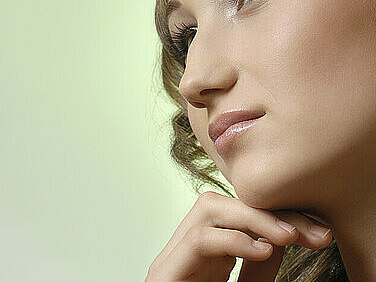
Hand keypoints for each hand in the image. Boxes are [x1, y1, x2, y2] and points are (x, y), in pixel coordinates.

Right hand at [145, 191, 332, 281]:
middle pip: (218, 203)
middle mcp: (183, 252)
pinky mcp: (164, 276)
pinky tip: (263, 250)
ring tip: (287, 236)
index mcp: (203, 256)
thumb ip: (260, 264)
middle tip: (305, 230)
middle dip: (264, 211)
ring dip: (252, 218)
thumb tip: (285, 233)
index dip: (273, 215)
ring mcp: (170, 261)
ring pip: (206, 210)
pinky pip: (199, 240)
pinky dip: (235, 239)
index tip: (314, 230)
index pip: (235, 215)